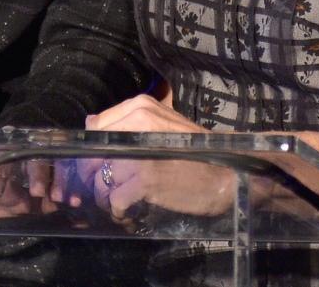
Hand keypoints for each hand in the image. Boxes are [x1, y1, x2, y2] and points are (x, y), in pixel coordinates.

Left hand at [78, 94, 234, 218]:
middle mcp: (137, 123)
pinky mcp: (144, 180)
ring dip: (105, 197)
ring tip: (119, 203)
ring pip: (100, 179)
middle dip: (93, 176)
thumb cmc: (195, 151)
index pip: (95, 127)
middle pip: (93, 153)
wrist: (228, 174)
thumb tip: (91, 124)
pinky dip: (118, 210)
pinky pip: (114, 199)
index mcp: (141, 107)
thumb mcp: (164, 124)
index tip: (96, 165)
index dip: (91, 150)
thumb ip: (130, 122)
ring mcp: (140, 152)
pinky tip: (129, 211)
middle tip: (103, 190)